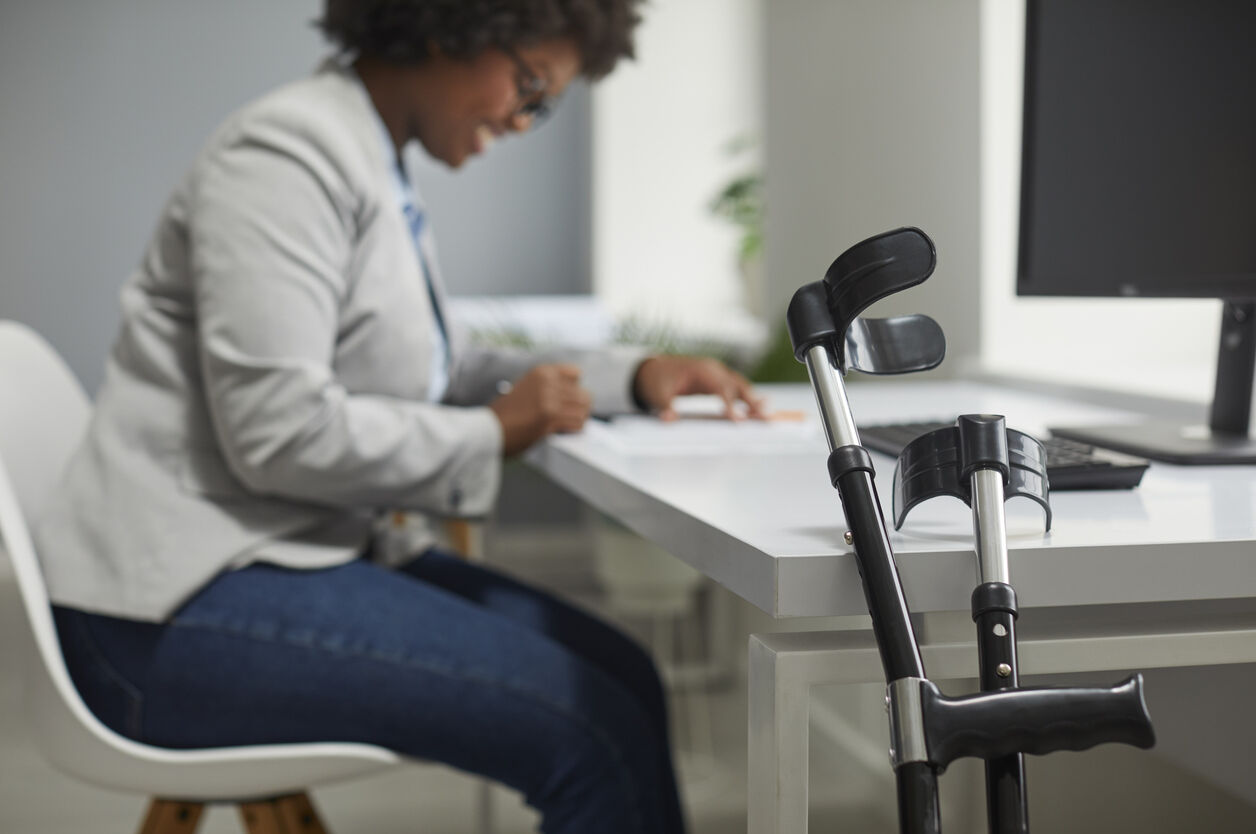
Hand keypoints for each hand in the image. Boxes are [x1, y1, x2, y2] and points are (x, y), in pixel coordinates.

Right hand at [489, 364, 591, 455]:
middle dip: (579, 407)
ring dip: (578, 419)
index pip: (576, 374)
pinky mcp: (550, 418)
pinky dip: (574, 429)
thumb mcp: (524, 389)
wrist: (488, 430)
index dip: (574, 389)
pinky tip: (565, 431)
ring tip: (568, 425)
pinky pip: (577, 423)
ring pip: (584, 409)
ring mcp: (550, 399)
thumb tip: (566, 397)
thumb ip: (545, 388)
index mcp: (541, 373)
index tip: (568, 399)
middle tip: (570, 417)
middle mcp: (548, 383)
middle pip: (583, 394)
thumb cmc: (502, 415)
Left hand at [632, 355, 766, 421]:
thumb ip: (665, 406)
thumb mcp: (657, 394)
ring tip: (768, 415)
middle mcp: (713, 369)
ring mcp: (716, 373)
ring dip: (753, 400)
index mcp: (701, 370)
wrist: (653, 368)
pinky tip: (759, 407)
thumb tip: (669, 418)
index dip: (730, 405)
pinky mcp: (716, 379)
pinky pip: (735, 388)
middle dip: (752, 401)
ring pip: (740, 385)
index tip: (738, 420)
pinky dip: (746, 398)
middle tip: (766, 417)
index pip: (720, 388)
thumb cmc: (657, 380)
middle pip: (737, 385)